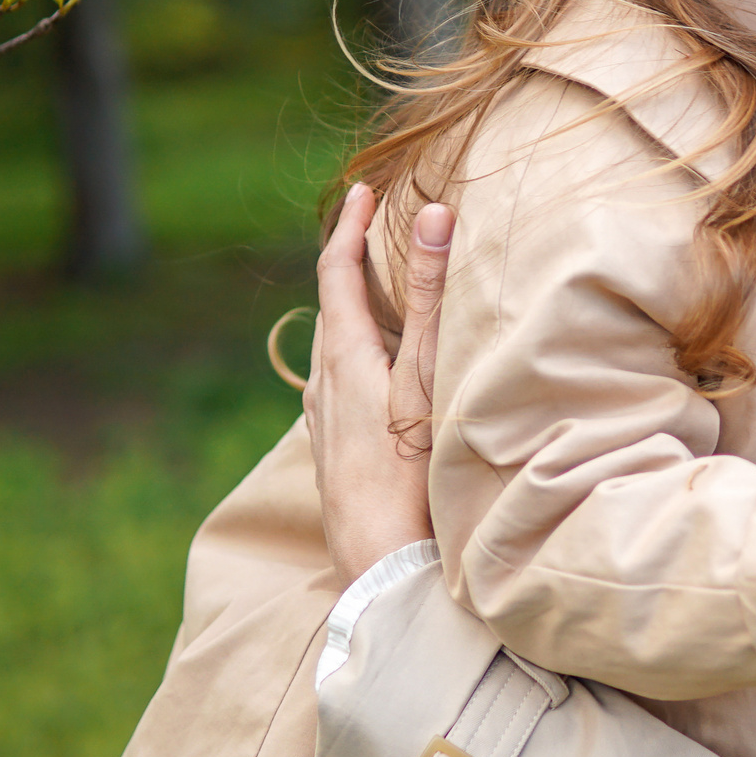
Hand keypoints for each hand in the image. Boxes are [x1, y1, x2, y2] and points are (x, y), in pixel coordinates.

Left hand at [307, 184, 454, 578]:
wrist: (381, 565)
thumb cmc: (410, 470)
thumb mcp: (425, 375)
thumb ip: (432, 295)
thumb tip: (432, 213)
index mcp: (343, 358)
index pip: (336, 272)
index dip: (349, 227)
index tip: (362, 191)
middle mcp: (323, 387)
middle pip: (330, 309)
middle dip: (348, 264)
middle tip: (371, 231)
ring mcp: (325, 424)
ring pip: (332, 351)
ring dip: (350, 314)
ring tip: (376, 297)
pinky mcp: (336, 455)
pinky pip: (337, 386)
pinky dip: (354, 357)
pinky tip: (372, 380)